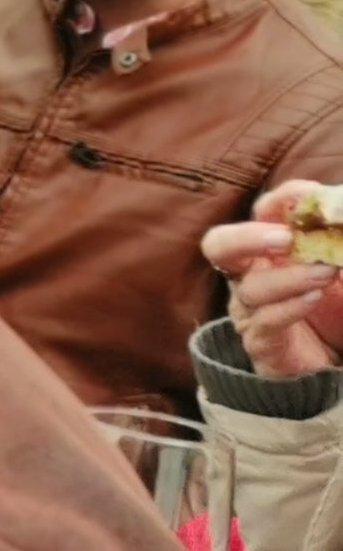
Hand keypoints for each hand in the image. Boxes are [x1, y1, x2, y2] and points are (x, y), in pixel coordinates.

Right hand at [203, 185, 342, 378]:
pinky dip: (288, 308)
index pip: (266, 212)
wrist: (339, 352)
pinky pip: (263, 323)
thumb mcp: (342, 260)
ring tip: (327, 273)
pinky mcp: (262, 343)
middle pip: (219, 246)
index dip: (285, 201)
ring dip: (289, 277)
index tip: (314, 198)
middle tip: (285, 238)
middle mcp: (253, 273)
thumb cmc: (341, 302)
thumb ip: (339, 236)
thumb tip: (342, 208)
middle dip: (246, 238)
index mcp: (274, 246)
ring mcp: (252, 309)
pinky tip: (313, 298)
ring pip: (250, 289)